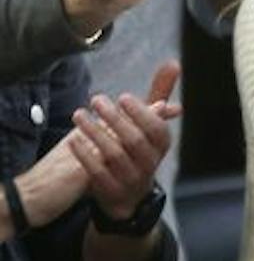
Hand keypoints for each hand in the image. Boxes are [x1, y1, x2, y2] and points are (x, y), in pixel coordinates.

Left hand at [67, 60, 181, 221]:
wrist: (127, 196)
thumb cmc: (137, 150)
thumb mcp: (148, 125)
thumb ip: (159, 94)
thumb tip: (173, 63)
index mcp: (160, 146)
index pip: (157, 129)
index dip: (141, 114)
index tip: (123, 97)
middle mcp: (150, 163)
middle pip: (135, 140)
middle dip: (115, 119)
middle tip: (97, 99)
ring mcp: (131, 179)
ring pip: (115, 155)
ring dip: (96, 133)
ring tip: (78, 114)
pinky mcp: (112, 191)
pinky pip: (98, 173)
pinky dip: (85, 155)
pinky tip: (72, 139)